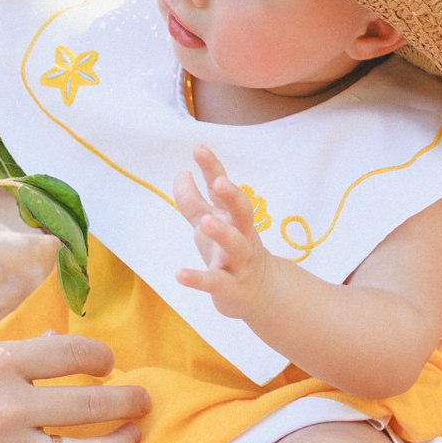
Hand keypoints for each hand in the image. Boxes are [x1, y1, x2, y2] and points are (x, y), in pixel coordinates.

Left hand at [173, 144, 271, 321]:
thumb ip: (193, 200)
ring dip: (223, 233)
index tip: (199, 148)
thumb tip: (181, 172)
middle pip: (243, 213)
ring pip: (236, 246)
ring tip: (205, 222)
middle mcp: (242, 235)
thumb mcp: (210, 223)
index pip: (225, 189)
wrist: (262, 294)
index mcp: (233, 217)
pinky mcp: (232, 288)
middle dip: (233, 197)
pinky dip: (199, 279)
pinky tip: (180, 274)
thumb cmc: (230, 251)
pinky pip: (217, 282)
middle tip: (220, 183)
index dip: (213, 168)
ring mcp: (239, 262)